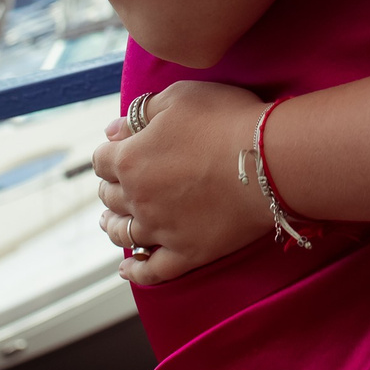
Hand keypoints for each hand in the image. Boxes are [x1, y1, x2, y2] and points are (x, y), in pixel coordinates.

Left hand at [93, 81, 272, 284]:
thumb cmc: (226, 120)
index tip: (117, 150)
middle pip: (110, 197)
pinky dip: (135, 271)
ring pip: (123, 233)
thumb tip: (113, 131)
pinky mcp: (187, 253)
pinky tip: (126, 268)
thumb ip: (141, 113)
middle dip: (110, 188)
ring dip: (113, 226)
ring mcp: (161, 230)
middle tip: (115, 186)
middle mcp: (138, 198)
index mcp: (130, 159)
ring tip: (111, 223)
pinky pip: (152, 271)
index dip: (109, 153)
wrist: (268, 160)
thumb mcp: (180, 97)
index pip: (102, 159)